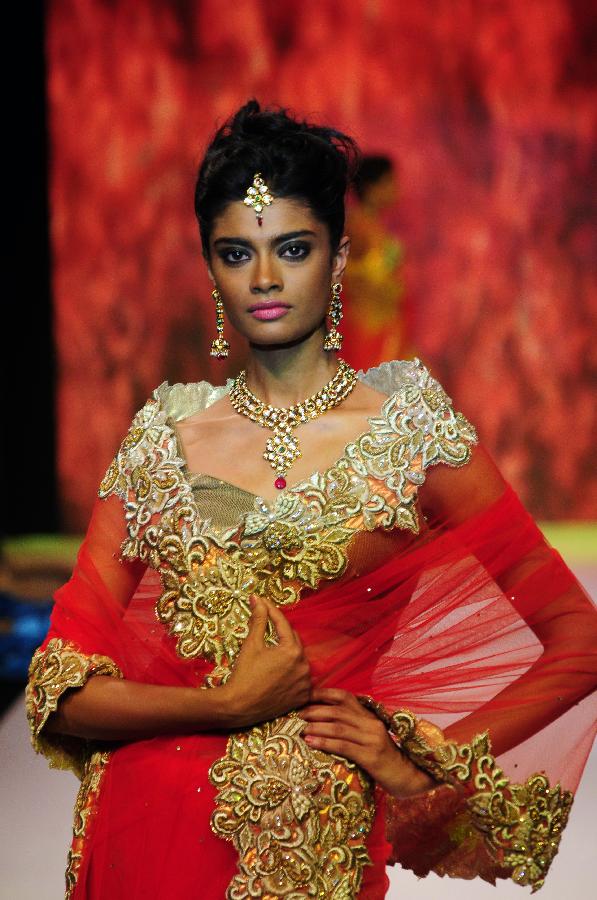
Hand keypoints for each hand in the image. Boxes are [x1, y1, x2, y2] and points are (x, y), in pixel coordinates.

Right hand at [222, 596, 310, 727]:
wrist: (239, 706)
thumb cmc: (244, 674)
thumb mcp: (251, 644)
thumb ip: (258, 619)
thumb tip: (257, 599)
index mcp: (292, 650)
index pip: (283, 624)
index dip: (271, 611)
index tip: (261, 602)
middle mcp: (304, 665)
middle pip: (293, 640)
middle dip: (280, 631)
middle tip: (266, 623)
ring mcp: (305, 682)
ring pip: (298, 658)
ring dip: (288, 651)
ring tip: (273, 649)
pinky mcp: (303, 696)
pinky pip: (301, 677)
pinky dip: (293, 671)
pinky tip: (281, 668)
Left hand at [300, 688, 435, 797]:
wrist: (407, 775)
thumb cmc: (383, 757)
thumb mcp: (369, 737)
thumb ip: (353, 726)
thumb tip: (324, 721)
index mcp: (369, 716)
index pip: (344, 697)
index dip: (323, 694)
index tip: (305, 696)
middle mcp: (370, 723)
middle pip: (338, 711)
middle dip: (315, 711)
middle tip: (297, 714)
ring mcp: (372, 739)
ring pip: (339, 727)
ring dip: (317, 726)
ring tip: (301, 728)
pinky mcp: (371, 756)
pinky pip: (344, 746)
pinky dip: (325, 742)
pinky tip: (311, 742)